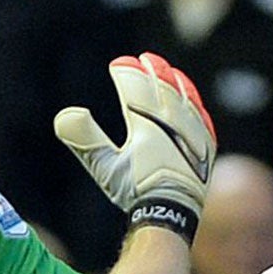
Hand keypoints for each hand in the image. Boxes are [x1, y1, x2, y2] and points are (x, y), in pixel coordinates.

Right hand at [54, 51, 217, 220]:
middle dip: (152, 71)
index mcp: (146, 125)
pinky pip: (202, 117)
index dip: (126, 73)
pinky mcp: (206, 147)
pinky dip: (194, 104)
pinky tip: (190, 98)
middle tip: (143, 59)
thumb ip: (85, 139)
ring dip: (175, 82)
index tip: (118, 64)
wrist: (169, 214)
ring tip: (168, 71)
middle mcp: (172, 124)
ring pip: (184, 98)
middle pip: (161, 88)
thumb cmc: (134, 192)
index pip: (136, 88)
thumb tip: (66, 114)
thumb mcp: (105, 167)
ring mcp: (193, 134)